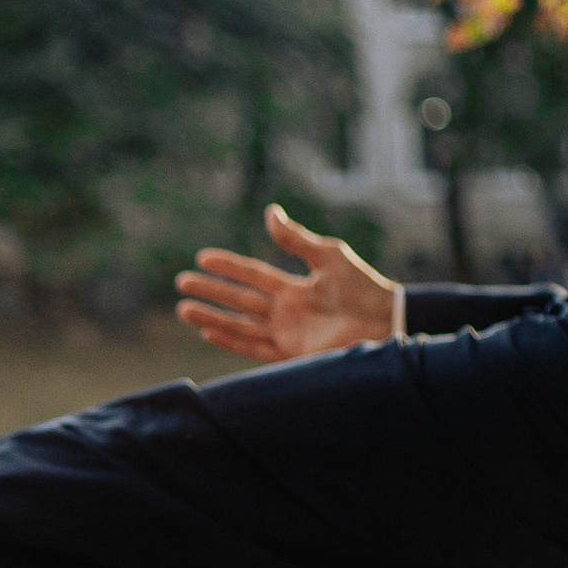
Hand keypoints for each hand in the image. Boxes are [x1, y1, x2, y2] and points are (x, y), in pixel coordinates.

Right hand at [174, 204, 399, 363]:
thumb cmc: (362, 287)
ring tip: (184, 310)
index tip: (202, 258)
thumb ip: (296, 239)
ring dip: (211, 318)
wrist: (385, 321)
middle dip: (210, 293)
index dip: (227, 266)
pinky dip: (231, 341)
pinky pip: (254, 348)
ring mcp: (285, 334)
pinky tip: (210, 333)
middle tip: (182, 284)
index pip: (251, 275)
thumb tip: (269, 213)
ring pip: (239, 325)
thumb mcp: (328, 256)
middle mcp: (284, 311)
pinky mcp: (290, 354)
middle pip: (238, 301)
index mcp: (292, 288)